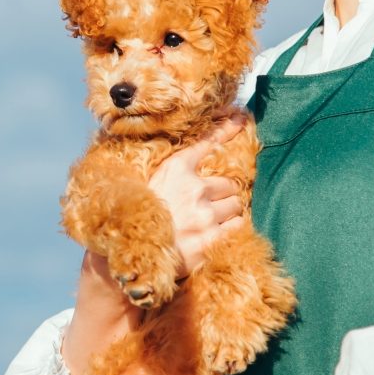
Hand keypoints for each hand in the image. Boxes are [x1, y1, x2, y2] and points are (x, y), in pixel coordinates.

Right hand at [146, 112, 247, 277]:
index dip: (227, 128)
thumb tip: (187, 160)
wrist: (132, 257)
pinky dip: (232, 228)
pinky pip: (238, 226)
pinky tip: (218, 233)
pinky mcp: (212, 240)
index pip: (208, 143)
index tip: (241, 117)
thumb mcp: (150, 186)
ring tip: (211, 222)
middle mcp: (194, 189)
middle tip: (211, 205)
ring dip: (229, 212)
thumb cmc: (139, 219)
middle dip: (224, 194)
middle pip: (230, 184)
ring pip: (237, 205)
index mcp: (176, 171)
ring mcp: (205, 216)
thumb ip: (171, 174)